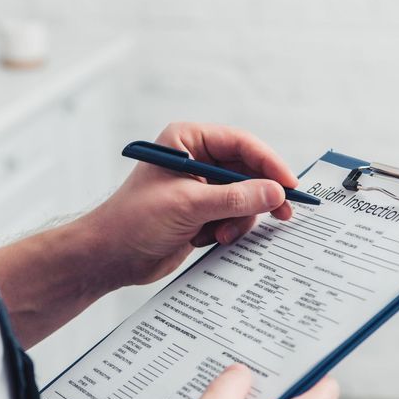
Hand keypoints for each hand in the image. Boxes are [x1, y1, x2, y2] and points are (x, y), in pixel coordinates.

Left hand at [84, 123, 297, 286]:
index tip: (288, 185)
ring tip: (219, 234)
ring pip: (244, 198)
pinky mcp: (202, 214)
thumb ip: (234, 199)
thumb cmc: (134, 221)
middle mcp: (196, 160)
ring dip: (238, 219)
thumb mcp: (188, 205)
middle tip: (282, 214)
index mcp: (187, 141)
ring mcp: (200, 188)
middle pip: (248, 172)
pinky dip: (228, 230)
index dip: (269, 164)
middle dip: (258, 196)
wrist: (109, 256)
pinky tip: (206, 240)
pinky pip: (233, 218)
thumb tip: (274, 193)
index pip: (241, 144)